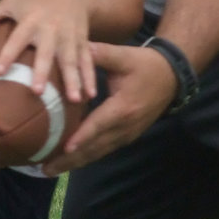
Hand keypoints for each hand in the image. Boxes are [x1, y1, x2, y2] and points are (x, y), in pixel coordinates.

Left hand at [0, 0, 95, 103]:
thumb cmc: (36, 1)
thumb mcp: (13, 3)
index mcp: (31, 21)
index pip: (16, 39)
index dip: (8, 54)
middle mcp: (50, 30)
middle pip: (46, 53)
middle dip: (42, 71)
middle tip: (36, 91)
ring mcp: (69, 38)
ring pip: (70, 61)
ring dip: (73, 80)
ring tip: (73, 99)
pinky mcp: (83, 43)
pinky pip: (87, 62)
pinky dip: (90, 78)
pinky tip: (90, 95)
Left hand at [40, 41, 175, 174]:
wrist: (172, 77)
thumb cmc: (146, 65)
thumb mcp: (124, 56)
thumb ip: (100, 53)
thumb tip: (76, 48)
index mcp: (123, 107)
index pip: (98, 125)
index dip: (81, 137)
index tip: (64, 148)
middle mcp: (125, 126)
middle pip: (95, 147)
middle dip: (70, 160)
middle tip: (46, 169)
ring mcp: (127, 135)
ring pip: (98, 153)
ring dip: (76, 163)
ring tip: (51, 169)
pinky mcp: (127, 137)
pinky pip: (104, 150)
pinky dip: (86, 156)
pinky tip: (70, 160)